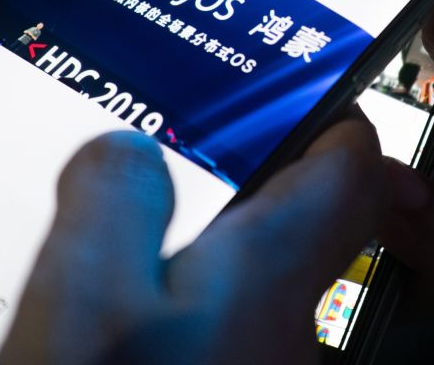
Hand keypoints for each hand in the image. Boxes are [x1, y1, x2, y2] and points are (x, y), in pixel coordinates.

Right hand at [0, 117, 385, 363]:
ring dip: (220, 254)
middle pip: (315, 235)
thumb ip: (116, 199)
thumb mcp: (83, 301)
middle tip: (217, 154)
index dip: (329, 119)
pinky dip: (186, 316)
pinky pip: (224, 344)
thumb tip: (131, 154)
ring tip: (139, 231)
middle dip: (272, 187)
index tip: (300, 94)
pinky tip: (120, 322)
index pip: (350, 171)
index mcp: (273, 282)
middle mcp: (291, 343)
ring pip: (264, 295)